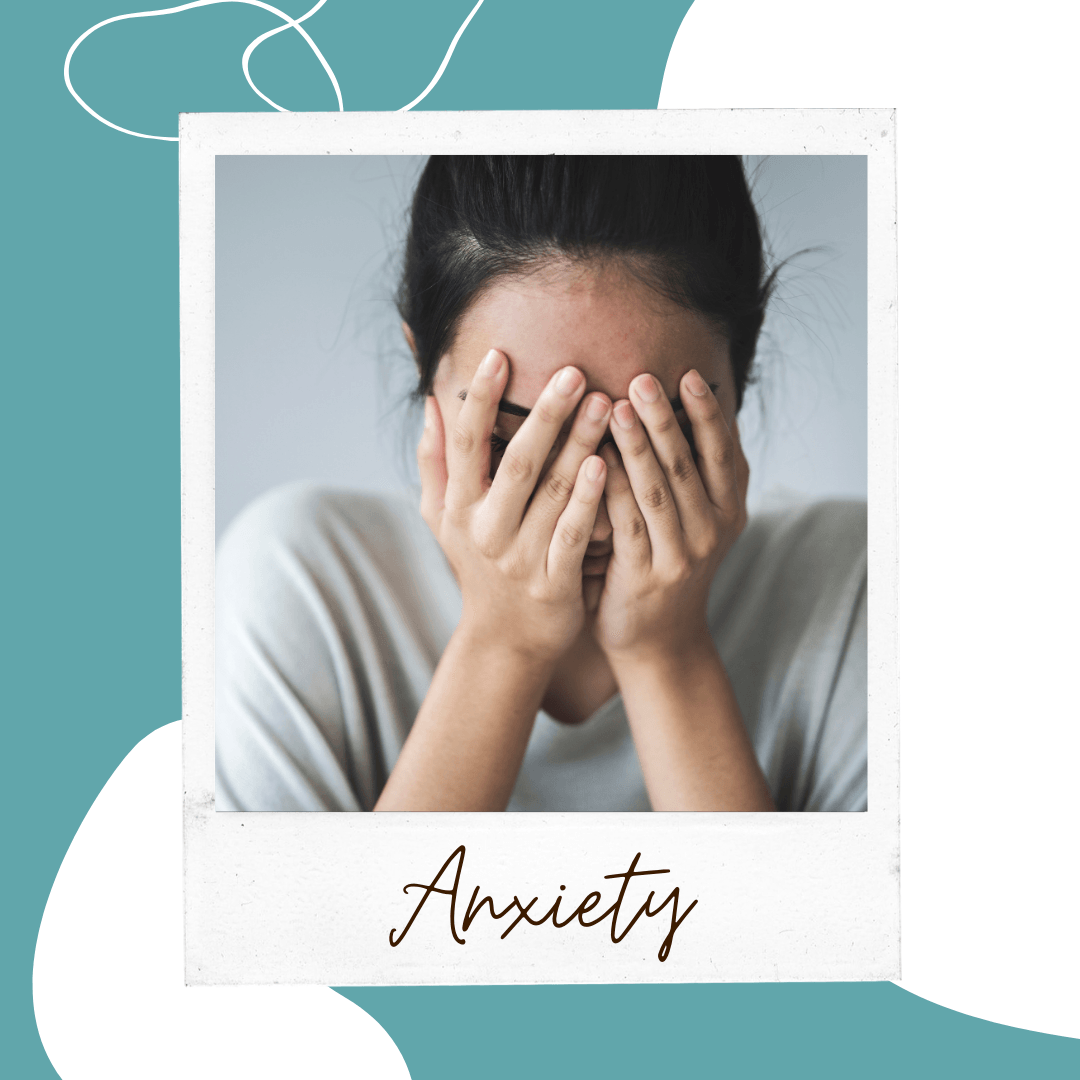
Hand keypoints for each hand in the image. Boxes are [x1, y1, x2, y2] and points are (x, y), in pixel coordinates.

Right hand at [417, 349, 612, 662]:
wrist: (505, 641)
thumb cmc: (477, 567)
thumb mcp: (442, 520)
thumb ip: (434, 462)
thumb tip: (430, 403)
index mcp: (458, 508)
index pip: (465, 443)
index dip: (479, 399)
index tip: (500, 355)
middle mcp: (485, 529)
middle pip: (517, 463)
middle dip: (545, 415)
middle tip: (575, 371)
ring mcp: (519, 558)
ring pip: (551, 494)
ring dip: (578, 446)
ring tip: (605, 405)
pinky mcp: (553, 583)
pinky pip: (573, 535)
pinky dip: (588, 502)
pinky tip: (604, 466)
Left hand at [590, 368, 748, 662]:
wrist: (660, 643)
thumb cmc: (667, 568)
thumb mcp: (695, 523)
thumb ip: (691, 477)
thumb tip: (674, 410)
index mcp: (729, 511)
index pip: (723, 453)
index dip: (707, 414)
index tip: (689, 374)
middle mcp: (712, 531)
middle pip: (687, 465)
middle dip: (664, 418)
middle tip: (642, 378)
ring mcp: (681, 556)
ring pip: (657, 491)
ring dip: (636, 446)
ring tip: (614, 407)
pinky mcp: (645, 576)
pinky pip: (626, 524)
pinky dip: (610, 489)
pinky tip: (592, 460)